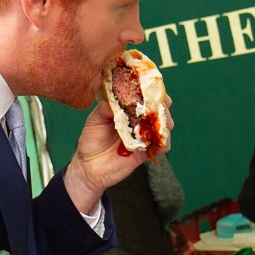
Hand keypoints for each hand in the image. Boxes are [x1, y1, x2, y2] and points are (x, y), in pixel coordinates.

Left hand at [64, 94, 173, 212]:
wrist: (89, 167)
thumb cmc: (90, 141)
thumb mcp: (94, 121)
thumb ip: (103, 110)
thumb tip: (113, 100)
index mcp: (127, 109)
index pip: (144, 96)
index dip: (151, 90)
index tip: (152, 87)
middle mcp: (138, 121)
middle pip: (159, 109)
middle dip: (162, 105)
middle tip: (158, 105)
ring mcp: (143, 136)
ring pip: (164, 126)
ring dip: (165, 122)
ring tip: (159, 121)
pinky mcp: (146, 152)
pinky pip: (161, 147)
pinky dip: (164, 142)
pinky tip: (160, 140)